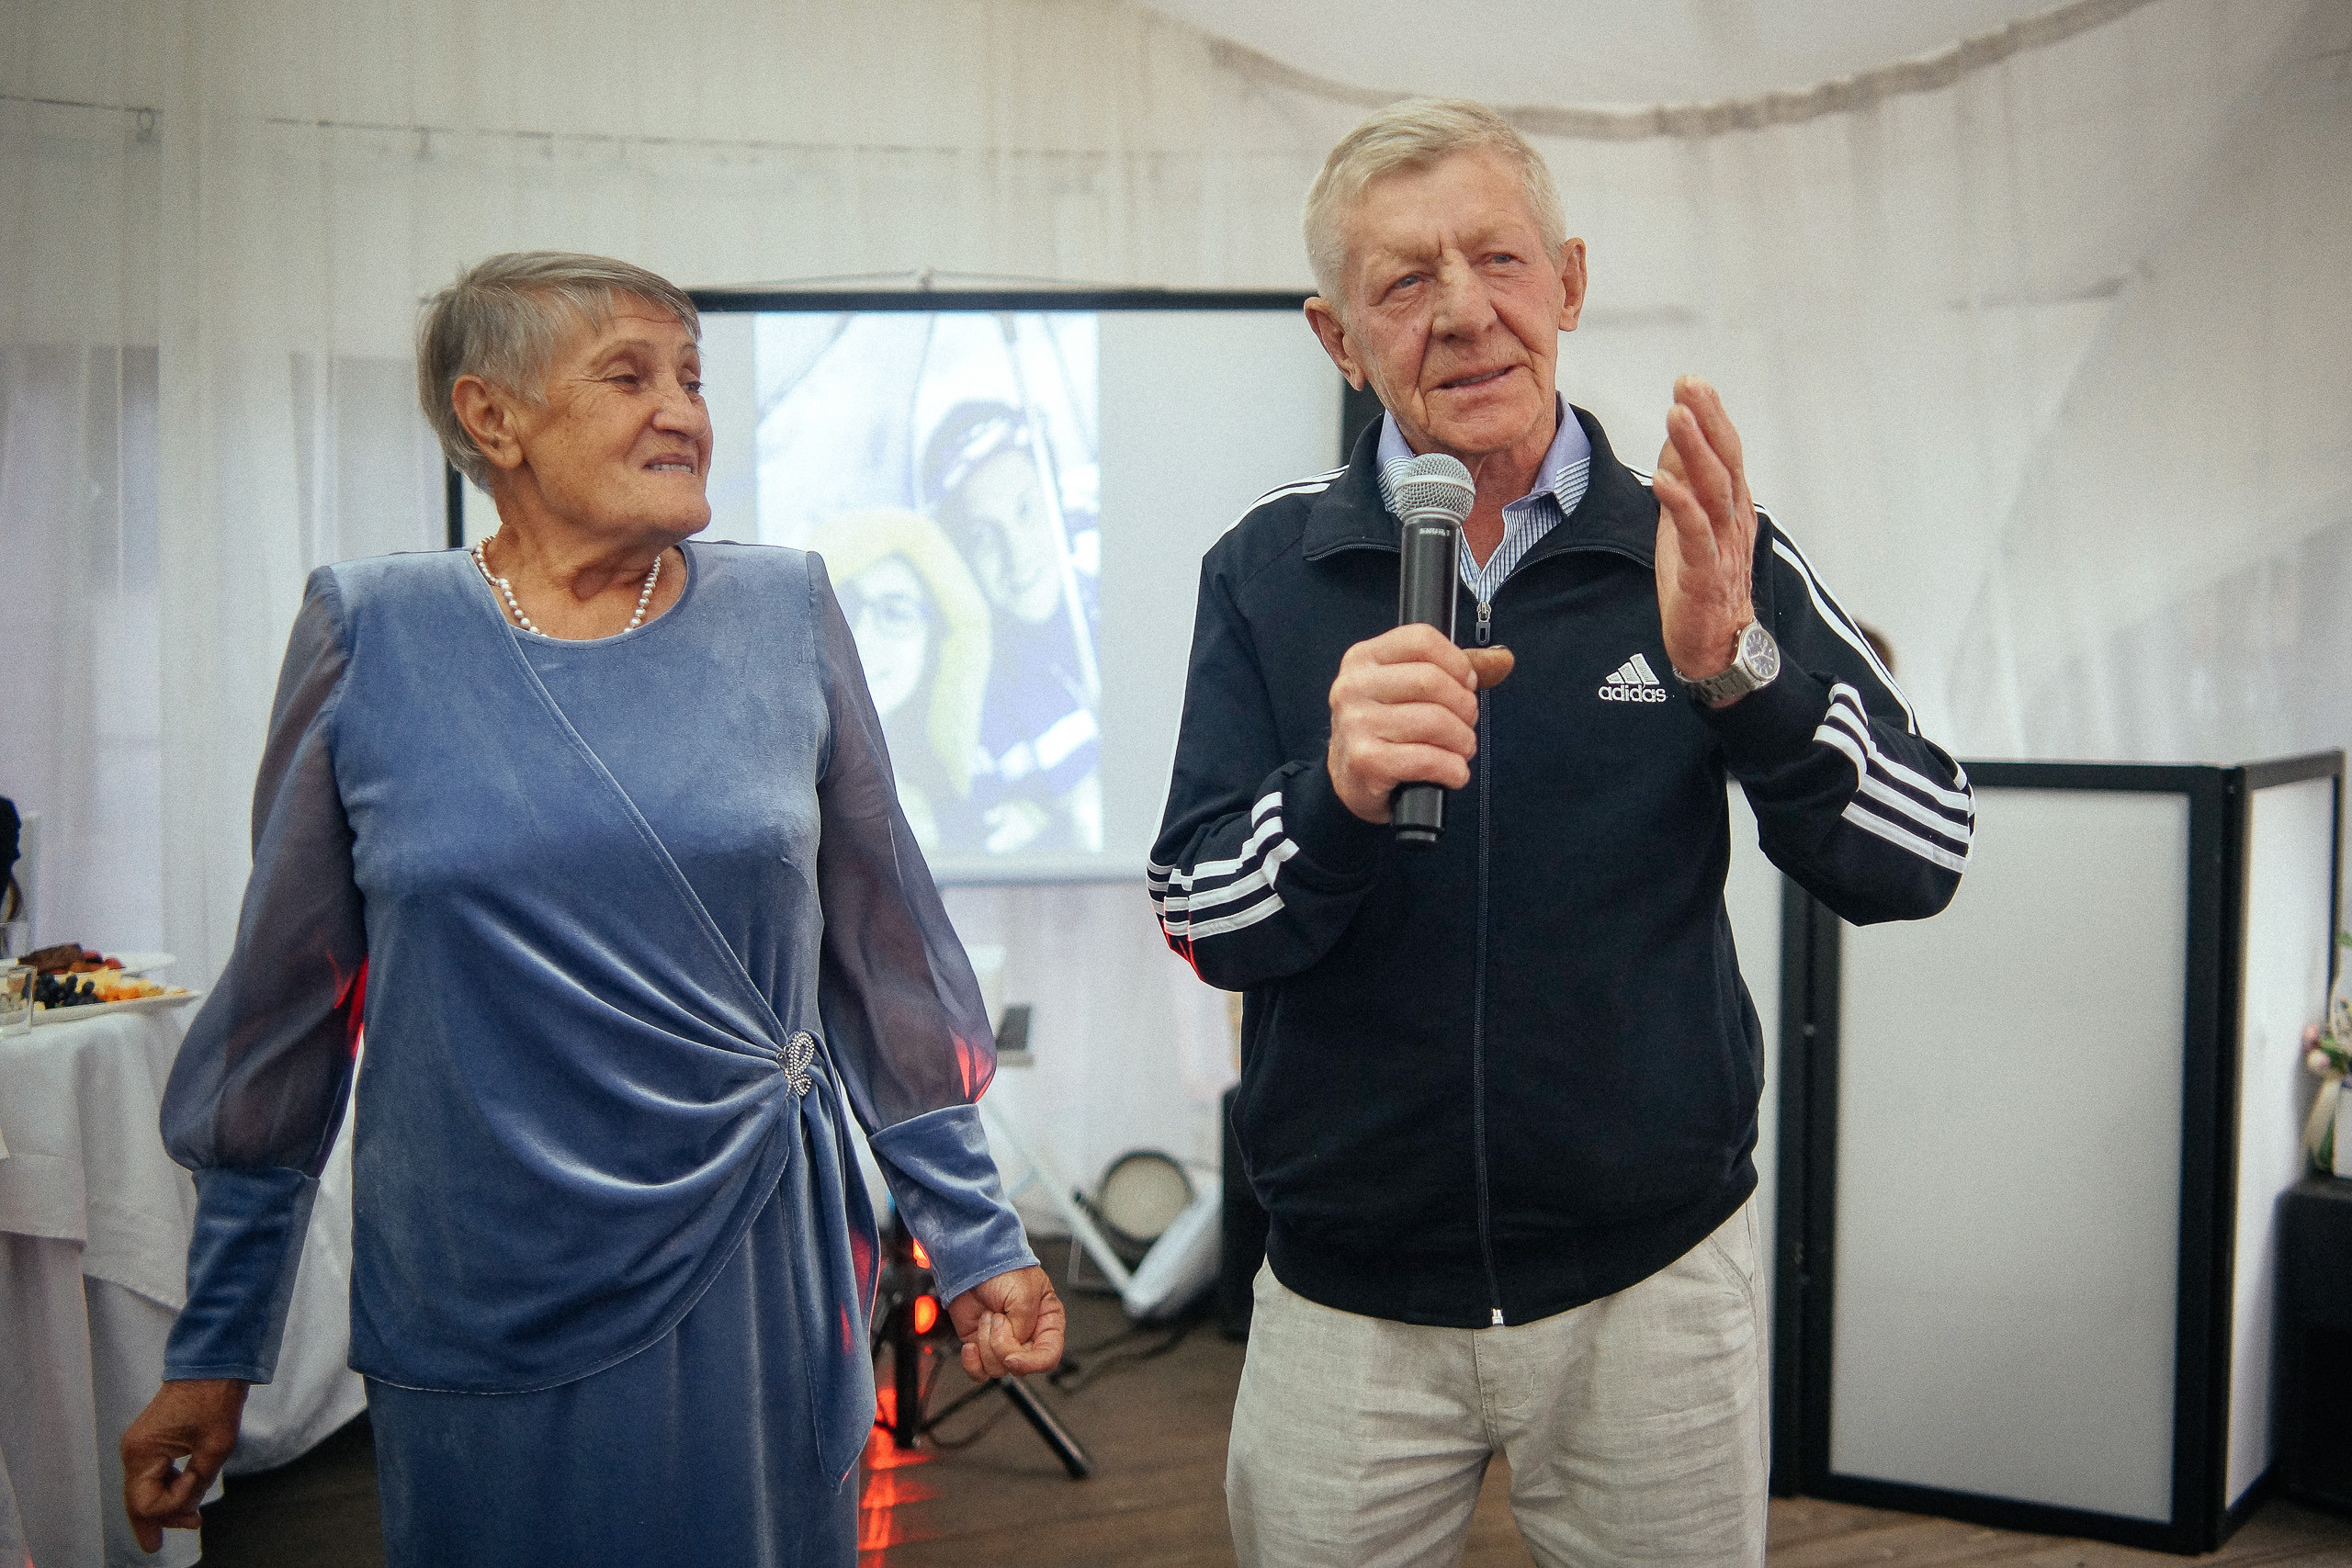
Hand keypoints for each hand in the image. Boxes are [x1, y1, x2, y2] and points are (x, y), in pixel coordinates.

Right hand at [122, 1378, 246, 1551]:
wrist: (213, 1365)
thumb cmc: (214, 1400)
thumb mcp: (214, 1448)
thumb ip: (197, 1483)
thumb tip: (186, 1510)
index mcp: (142, 1452)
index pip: (145, 1502)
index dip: (170, 1510)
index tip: (195, 1508)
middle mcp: (133, 1451)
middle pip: (137, 1499)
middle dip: (156, 1519)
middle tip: (161, 1544)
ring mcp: (139, 1445)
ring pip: (144, 1488)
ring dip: (164, 1503)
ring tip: (188, 1518)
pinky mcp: (150, 1440)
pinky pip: (151, 1474)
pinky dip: (165, 1487)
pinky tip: (181, 1495)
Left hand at [948, 1265, 1064, 1379]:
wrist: (972, 1262)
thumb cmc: (1004, 1268)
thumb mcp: (1025, 1294)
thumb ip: (1025, 1325)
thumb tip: (1014, 1348)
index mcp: (1047, 1322)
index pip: (1048, 1356)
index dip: (1032, 1363)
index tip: (1013, 1358)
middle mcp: (1028, 1335)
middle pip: (1020, 1364)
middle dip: (1002, 1344)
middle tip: (998, 1319)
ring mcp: (1004, 1343)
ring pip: (997, 1368)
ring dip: (986, 1342)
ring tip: (988, 1316)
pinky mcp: (982, 1346)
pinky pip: (979, 1372)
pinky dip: (972, 1362)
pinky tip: (971, 1344)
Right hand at [1326, 626, 1513, 823]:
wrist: (1351, 779)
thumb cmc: (1385, 727)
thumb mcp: (1408, 688)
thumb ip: (1454, 669)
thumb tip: (1503, 659)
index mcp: (1363, 658)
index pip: (1421, 640)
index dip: (1457, 662)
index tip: (1466, 683)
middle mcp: (1353, 687)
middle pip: (1431, 680)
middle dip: (1463, 706)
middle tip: (1466, 722)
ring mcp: (1356, 724)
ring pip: (1434, 721)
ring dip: (1462, 740)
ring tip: (1461, 749)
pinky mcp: (1366, 761)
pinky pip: (1428, 759)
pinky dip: (1453, 769)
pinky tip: (1453, 772)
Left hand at [1651, 376, 1757, 696]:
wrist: (1715, 647)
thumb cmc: (1701, 584)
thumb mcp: (1688, 524)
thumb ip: (1687, 481)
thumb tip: (1674, 438)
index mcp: (1731, 506)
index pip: (1725, 452)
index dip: (1711, 415)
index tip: (1691, 381)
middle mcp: (1734, 520)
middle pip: (1725, 461)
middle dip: (1707, 419)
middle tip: (1689, 383)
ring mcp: (1723, 547)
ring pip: (1713, 490)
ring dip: (1694, 450)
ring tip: (1676, 415)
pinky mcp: (1705, 575)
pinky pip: (1696, 534)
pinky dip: (1681, 504)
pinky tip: (1664, 480)